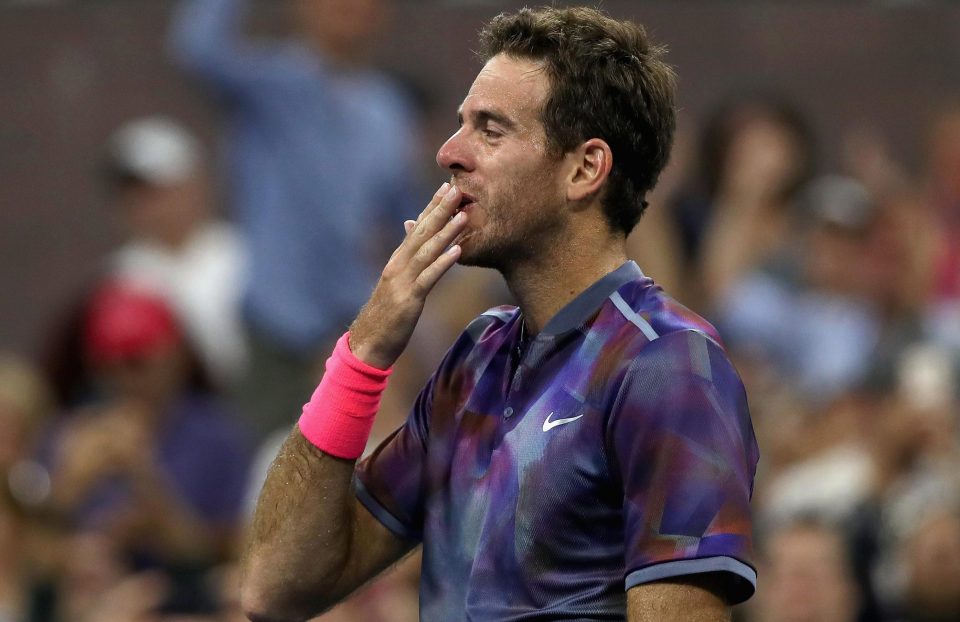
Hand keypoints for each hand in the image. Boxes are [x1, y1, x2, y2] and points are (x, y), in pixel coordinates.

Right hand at [349, 183, 466, 368]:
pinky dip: (442, 263)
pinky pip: (428, 278)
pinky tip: (457, 251)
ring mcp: (402, 281)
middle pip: (422, 233)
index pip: (417, 229)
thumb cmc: (386, 315)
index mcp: (397, 261)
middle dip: (440, 210)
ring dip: (446, 232)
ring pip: (427, 251)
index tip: (446, 188)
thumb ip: (406, 264)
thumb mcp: (397, 285)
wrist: (368, 343)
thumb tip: (411, 248)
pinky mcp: (408, 299)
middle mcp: (398, 265)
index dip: (432, 207)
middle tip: (456, 189)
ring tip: (463, 215)